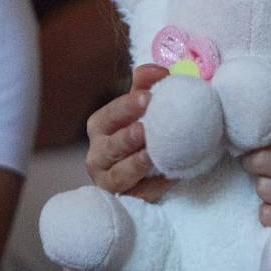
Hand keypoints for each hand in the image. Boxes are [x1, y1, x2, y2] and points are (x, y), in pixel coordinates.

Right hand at [85, 64, 173, 202]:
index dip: (127, 106)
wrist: (150, 170)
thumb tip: (158, 70)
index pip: (110, 114)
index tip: (148, 96)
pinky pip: (139, 195)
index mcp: (101, 126)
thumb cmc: (142, 131)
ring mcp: (109, 180)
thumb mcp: (142, 107)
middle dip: (126, 137)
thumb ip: (146, 85)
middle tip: (145, 128)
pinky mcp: (126, 200)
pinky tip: (171, 178)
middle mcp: (99, 154)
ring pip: (118, 174)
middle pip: (109, 146)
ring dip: (135, 164)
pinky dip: (155, 187)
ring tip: (151, 155)